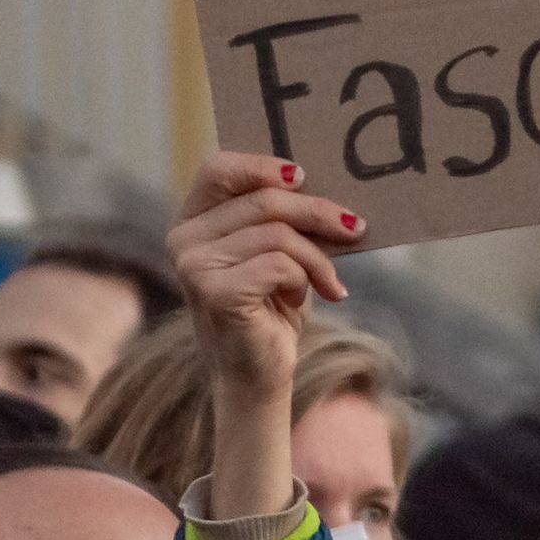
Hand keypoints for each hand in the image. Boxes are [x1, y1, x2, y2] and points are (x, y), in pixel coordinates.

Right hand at [171, 152, 359, 398]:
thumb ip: (281, 216)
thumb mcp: (275, 251)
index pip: (219, 168)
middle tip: (355, 228)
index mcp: (192, 221)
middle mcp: (184, 239)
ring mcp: (194, 266)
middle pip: (263, 200)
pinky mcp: (215, 292)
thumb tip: (327, 183)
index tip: (305, 177)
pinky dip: (304, 279)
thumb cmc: (269, 309)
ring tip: (328, 282)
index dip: (263, 165)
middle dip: (318, 213)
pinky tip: (301, 300)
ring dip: (317, 258)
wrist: (258, 374)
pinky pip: (279, 264)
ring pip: (277, 234)